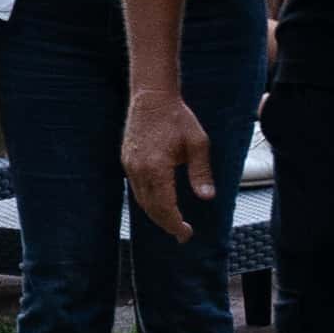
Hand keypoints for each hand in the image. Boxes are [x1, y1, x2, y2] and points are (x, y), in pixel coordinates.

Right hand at [120, 82, 217, 238]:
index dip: (175, 223)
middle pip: (151, 208)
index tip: (186, 233)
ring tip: (172, 222)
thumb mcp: (198, 144)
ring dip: (156, 214)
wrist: (152, 98)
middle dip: (166, 224)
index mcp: (157, 168)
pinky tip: (159, 203)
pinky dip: (148, 201)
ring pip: (141, 200)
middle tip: (182, 234)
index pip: (165, 206)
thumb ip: (201, 172)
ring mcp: (130, 165)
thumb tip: (206, 197)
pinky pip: (135, 189)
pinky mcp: (127, 161)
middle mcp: (139, 170)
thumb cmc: (177, 118)